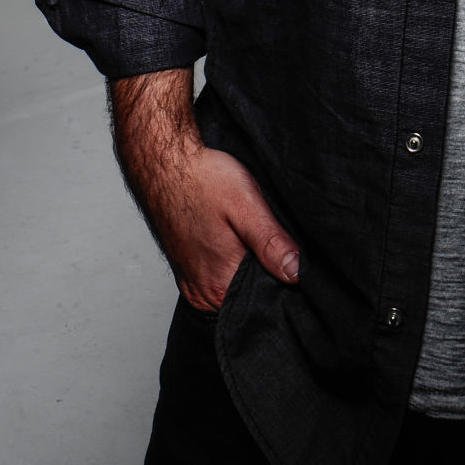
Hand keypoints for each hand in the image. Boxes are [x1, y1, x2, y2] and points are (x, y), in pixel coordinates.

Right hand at [145, 139, 301, 312]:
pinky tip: (232, 239)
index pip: (265, 297)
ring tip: (245, 235)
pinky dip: (230, 264)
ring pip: (234, 287)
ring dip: (248, 266)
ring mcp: (194, 285)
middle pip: (249, 294)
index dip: (283, 277)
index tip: (284, 250)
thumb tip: (297, 272)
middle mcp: (204, 294)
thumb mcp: (247, 206)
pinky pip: (218, 280)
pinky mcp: (188, 273)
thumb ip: (271, 243)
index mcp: (220, 285)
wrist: (167, 166)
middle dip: (266, 271)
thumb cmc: (204, 180)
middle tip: (261, 235)